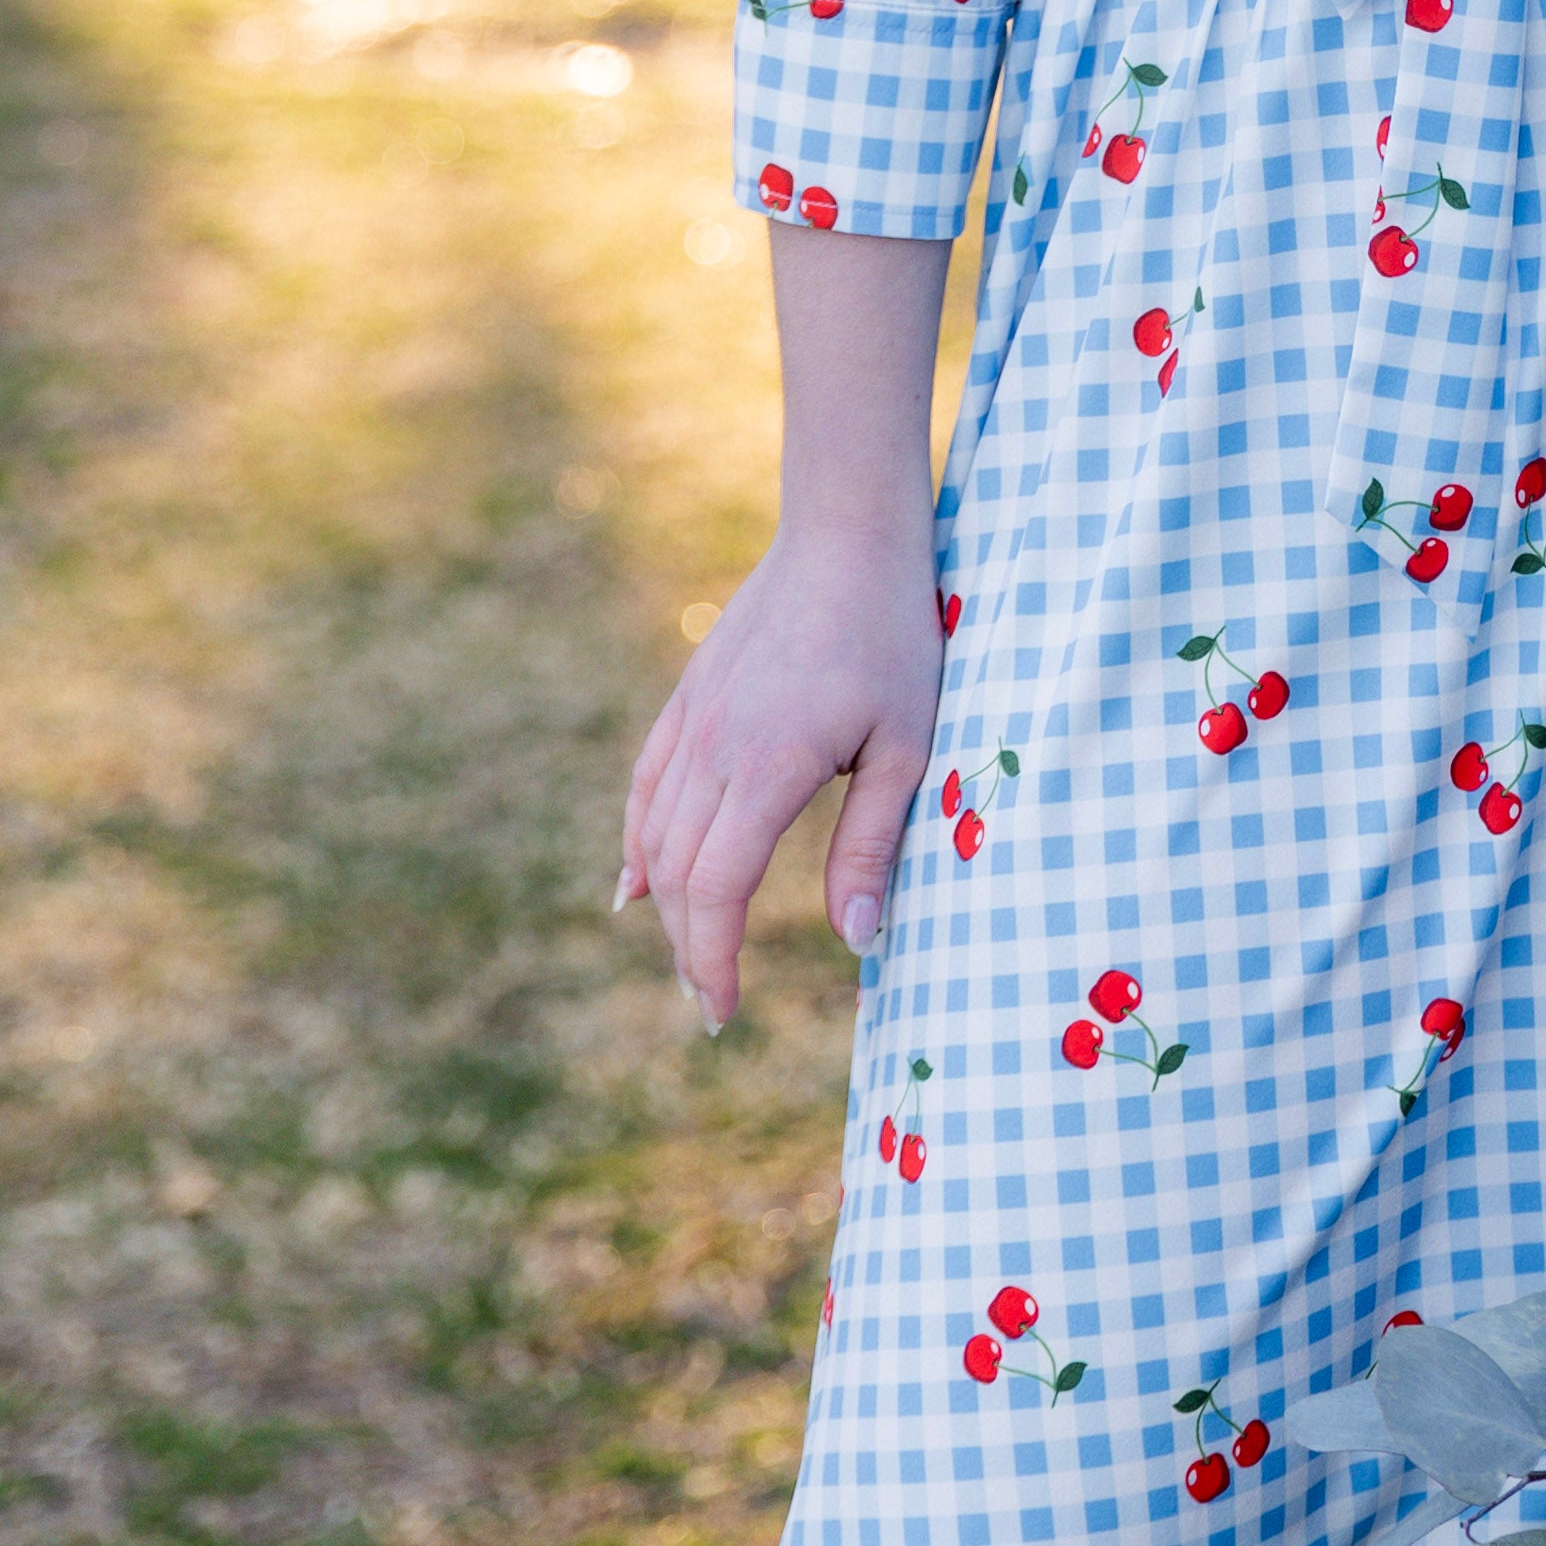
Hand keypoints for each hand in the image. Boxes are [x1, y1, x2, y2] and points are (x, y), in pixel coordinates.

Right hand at [620, 510, 944, 1031]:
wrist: (848, 534)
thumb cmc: (896, 638)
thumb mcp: (908, 745)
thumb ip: (873, 845)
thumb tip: (856, 942)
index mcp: (767, 768)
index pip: (716, 890)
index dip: (714, 959)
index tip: (725, 1011)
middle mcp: (714, 749)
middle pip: (678, 875)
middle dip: (690, 948)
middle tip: (713, 1004)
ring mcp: (693, 720)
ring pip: (654, 834)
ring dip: (665, 905)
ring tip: (691, 957)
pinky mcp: (689, 698)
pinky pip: (647, 784)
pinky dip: (637, 843)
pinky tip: (636, 887)